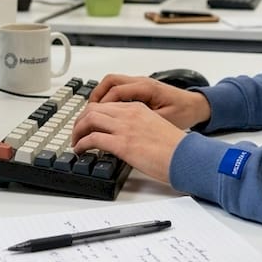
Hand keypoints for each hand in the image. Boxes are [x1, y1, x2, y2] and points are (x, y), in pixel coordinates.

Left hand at [71, 100, 185, 182]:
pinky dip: (81, 143)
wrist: (186, 156)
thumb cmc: (176, 148)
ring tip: (76, 142)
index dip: (92, 114)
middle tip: (77, 132)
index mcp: (138, 108)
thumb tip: (127, 138)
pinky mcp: (122, 144)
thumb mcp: (155, 127)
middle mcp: (129, 114)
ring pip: (89, 119)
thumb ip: (138, 127)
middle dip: (80, 120)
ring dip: (77, 131)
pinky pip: (92, 138)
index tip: (87, 124)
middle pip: (93, 109)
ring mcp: (125, 128)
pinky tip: (80, 150)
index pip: (106, 105)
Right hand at [88, 74, 211, 128]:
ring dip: (99, 96)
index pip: (116, 91)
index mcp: (146, 88)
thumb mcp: (164, 120)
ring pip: (111, 83)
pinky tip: (104, 112)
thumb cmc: (184, 112)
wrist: (196, 106)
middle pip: (109, 82)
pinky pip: (117, 88)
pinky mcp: (139, 89)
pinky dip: (107, 98)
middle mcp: (141, 82)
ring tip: (91, 113)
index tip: (92, 120)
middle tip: (85, 115)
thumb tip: (123, 131)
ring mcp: (139, 84)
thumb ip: (143, 123)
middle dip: (94, 97)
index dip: (101, 106)